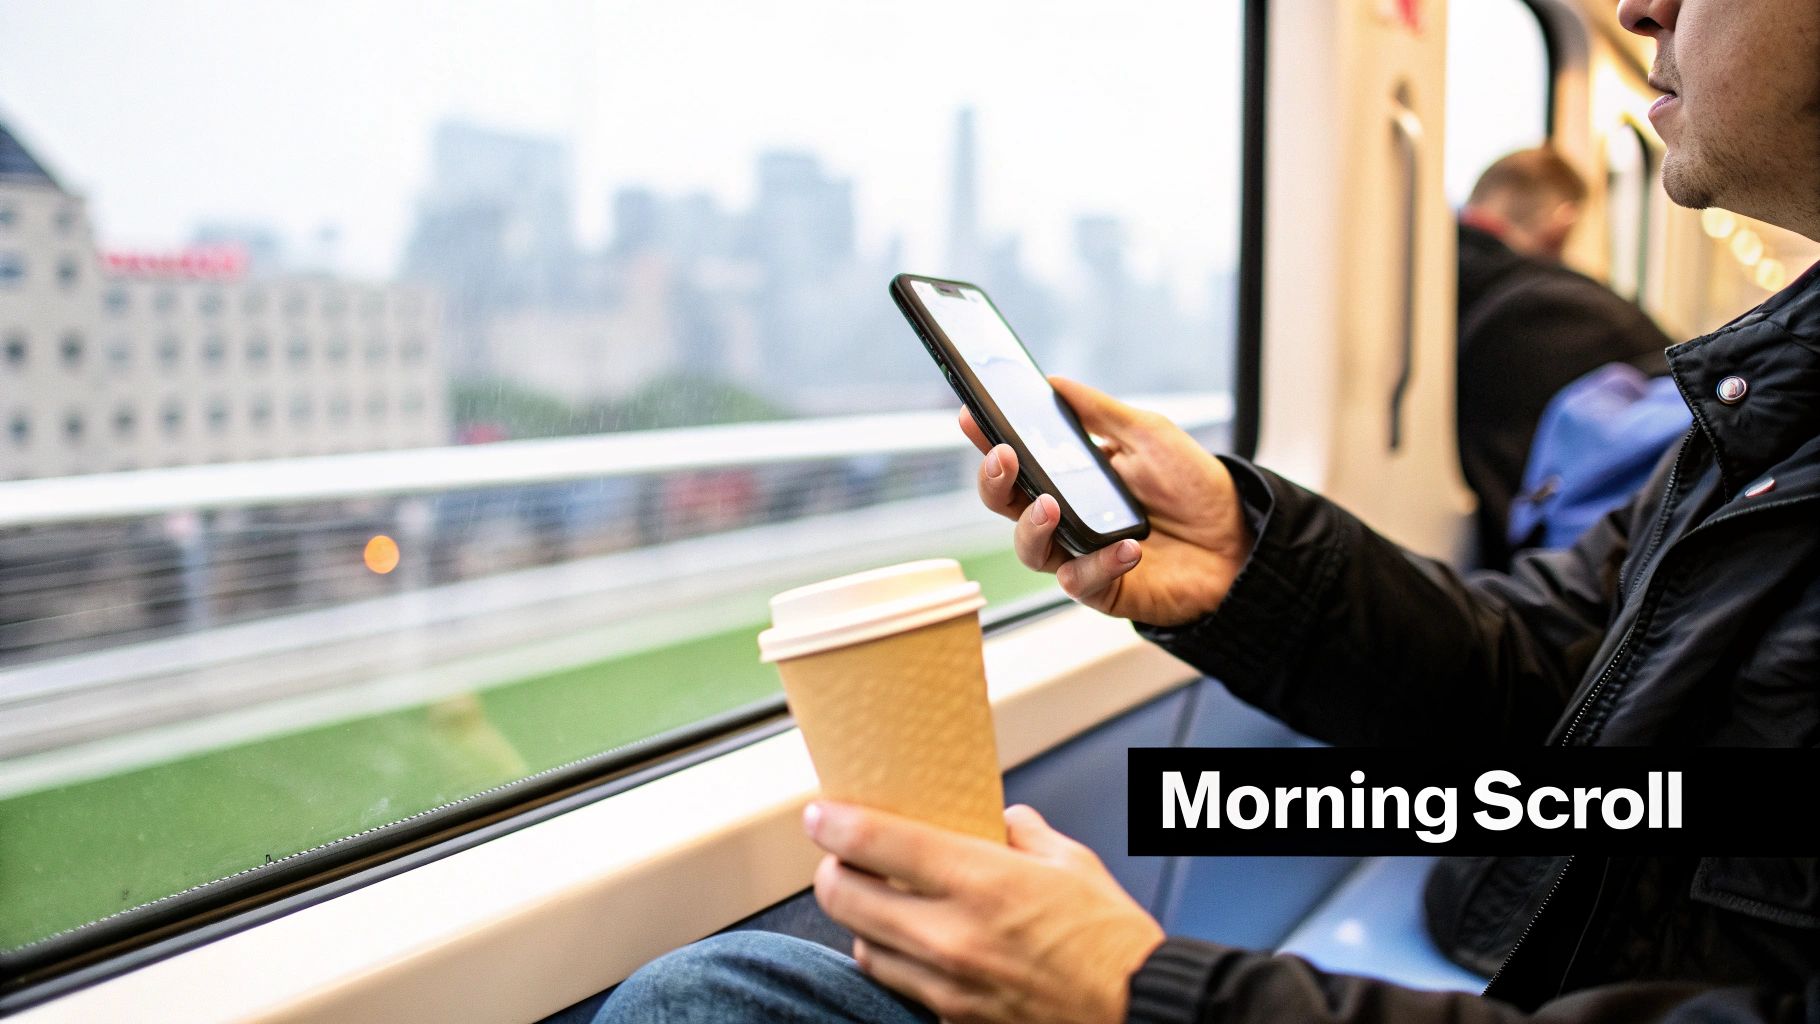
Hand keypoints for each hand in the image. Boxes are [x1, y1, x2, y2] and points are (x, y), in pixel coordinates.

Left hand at [806, 800, 1164, 1023]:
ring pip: (862, 946)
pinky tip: (912, 946)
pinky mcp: (952, 1018)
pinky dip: (892, 960)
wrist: (1137, 1015)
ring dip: (859, 920)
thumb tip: (1000, 819)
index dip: (835, 823)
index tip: (821, 814)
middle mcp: (951, 934)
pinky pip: (897, 984)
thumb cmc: (1112, 942)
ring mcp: (947, 983)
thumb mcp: (1072, 864)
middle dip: (834, 870)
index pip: (876, 842)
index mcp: (980, 881)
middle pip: (845, 898)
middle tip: (844, 856)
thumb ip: (1024, 834)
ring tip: (877, 902)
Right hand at [962, 377, 1254, 626]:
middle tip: (1002, 458)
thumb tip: (1051, 382)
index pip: (1016, 460)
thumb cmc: (1192, 487)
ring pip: (1030, 549)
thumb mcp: (1148, 434)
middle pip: (1007, 506)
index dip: (987, 439)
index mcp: (1068, 477)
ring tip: (1050, 506)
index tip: (971, 416)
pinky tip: (1127, 547)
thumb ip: (1099, 411)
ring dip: (1033, 527)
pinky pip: (1081, 581)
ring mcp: (1080, 554)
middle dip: (994, 482)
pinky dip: (1099, 563)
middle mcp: (1065, 517)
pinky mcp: (1103, 589)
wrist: (1240, 539)